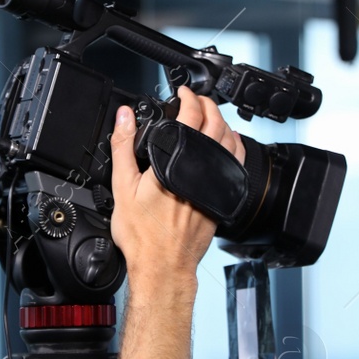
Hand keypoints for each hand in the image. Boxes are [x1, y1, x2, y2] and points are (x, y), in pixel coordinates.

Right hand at [108, 87, 246, 287]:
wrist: (163, 266)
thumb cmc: (143, 235)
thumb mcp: (122, 187)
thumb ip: (123, 147)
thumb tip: (123, 118)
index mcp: (176, 162)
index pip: (191, 116)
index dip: (188, 97)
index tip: (182, 91)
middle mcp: (202, 170)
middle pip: (217, 123)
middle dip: (208, 105)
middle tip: (197, 99)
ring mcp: (215, 184)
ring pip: (231, 142)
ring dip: (223, 123)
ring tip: (211, 116)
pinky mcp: (222, 198)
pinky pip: (235, 164)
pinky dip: (233, 147)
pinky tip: (226, 146)